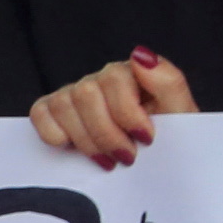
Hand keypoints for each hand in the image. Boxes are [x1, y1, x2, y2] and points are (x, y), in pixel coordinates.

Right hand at [29, 49, 197, 167]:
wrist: (158, 166)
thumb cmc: (170, 140)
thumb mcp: (181, 116)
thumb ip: (169, 83)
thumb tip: (141, 55)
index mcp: (135, 73)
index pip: (114, 77)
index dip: (127, 112)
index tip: (146, 138)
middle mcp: (103, 79)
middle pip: (85, 94)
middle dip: (107, 133)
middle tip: (127, 156)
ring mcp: (77, 93)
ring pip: (62, 104)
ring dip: (86, 140)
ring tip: (109, 159)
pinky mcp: (54, 110)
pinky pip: (41, 112)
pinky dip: (54, 134)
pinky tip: (77, 148)